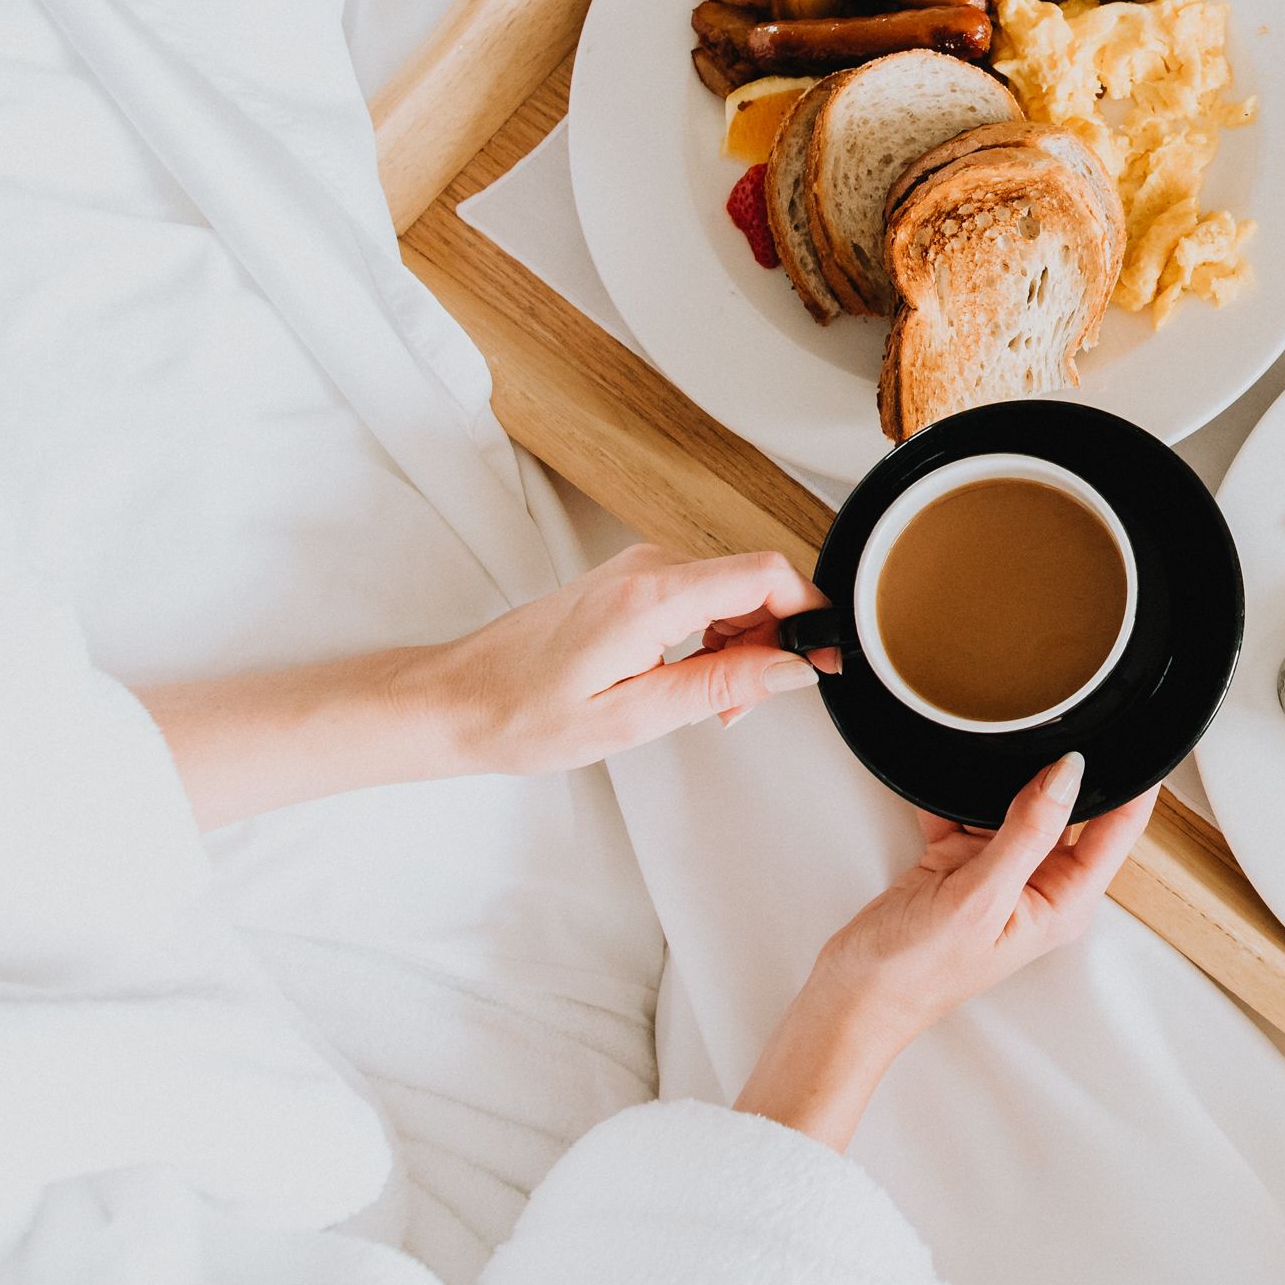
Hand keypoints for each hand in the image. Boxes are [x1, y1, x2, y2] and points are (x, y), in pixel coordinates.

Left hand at [418, 546, 837, 777]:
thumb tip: (793, 667)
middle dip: (773, 641)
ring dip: (743, 644)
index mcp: (650, 595)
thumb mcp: (635, 717)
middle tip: (747, 705)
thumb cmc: (523, 714)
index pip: (765, 572)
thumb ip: (723, 685)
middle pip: (755, 581)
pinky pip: (701, 596)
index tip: (826, 658)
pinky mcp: (630, 581)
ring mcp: (637, 569)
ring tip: (711, 704)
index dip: (811, 612)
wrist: (458, 699)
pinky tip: (688, 680)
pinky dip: (714, 638)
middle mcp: (647, 567)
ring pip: (731, 590)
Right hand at [734, 754, 1156, 1148]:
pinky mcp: (959, 863)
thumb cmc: (915, 972)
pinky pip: (966, 812)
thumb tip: (1068, 775)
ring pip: (1015, 803)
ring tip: (994, 743)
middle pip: (1069, 809)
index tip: (1134, 734)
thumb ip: (1027, 832)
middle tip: (1054, 720)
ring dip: (1000, 779)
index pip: (1119, 830)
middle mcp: (1038, 885)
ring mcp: (998, 872)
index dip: (1134, 783)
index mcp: (1062, 901)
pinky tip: (943, 778)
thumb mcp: (979, 897)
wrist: (849, 997)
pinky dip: (952, 796)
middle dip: (1060, 769)